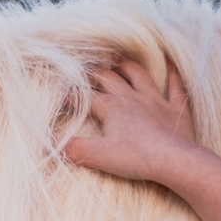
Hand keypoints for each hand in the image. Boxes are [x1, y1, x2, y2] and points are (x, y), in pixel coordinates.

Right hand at [65, 58, 193, 182]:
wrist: (174, 161)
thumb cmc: (135, 158)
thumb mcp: (97, 156)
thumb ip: (71, 148)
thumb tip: (45, 142)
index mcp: (111, 108)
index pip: (85, 97)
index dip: (69, 96)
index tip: (57, 96)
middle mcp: (131, 98)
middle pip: (109, 79)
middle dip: (93, 74)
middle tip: (84, 71)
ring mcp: (155, 101)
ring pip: (138, 75)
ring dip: (126, 66)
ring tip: (117, 59)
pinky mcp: (176, 109)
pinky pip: (175, 85)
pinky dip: (173, 72)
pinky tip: (171, 60)